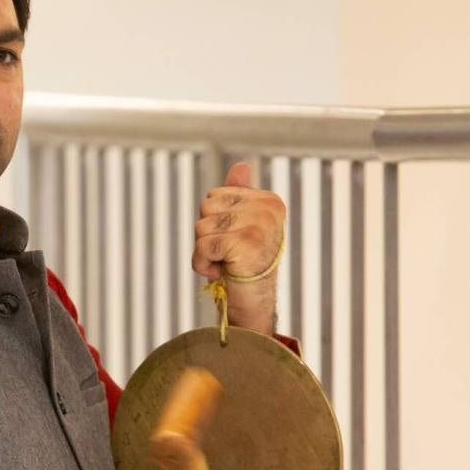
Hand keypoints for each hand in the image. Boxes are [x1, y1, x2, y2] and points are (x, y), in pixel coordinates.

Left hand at [192, 162, 284, 332]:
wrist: (253, 304)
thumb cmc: (245, 265)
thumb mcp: (242, 226)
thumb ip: (240, 196)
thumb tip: (241, 165)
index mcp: (268, 200)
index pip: (216, 195)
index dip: (214, 222)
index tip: (234, 242)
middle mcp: (268, 209)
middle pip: (206, 207)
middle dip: (207, 235)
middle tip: (228, 255)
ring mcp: (259, 225)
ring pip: (201, 226)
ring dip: (204, 251)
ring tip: (226, 264)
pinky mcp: (245, 243)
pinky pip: (202, 246)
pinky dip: (202, 264)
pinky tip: (221, 272)